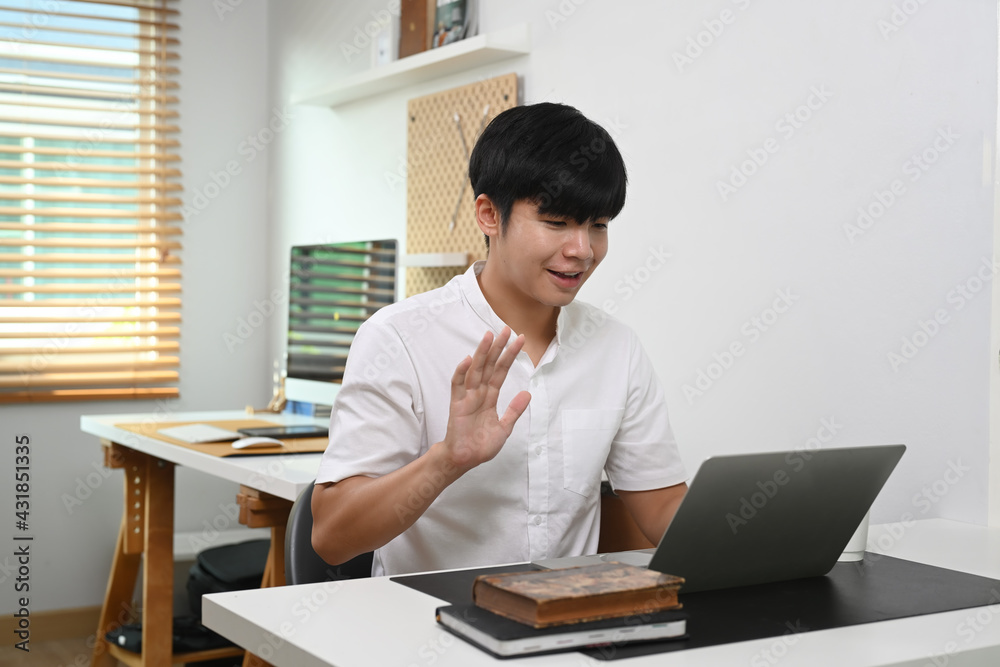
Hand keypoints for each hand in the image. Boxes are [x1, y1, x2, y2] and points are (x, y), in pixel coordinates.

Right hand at [443, 327, 530, 471]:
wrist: (464, 459)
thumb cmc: (481, 445)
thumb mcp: (504, 428)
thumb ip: (514, 411)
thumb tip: (528, 394)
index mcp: (490, 396)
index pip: (501, 371)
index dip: (510, 356)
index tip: (519, 340)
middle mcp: (479, 393)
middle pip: (489, 365)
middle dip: (498, 347)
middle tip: (506, 329)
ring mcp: (467, 397)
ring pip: (475, 370)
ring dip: (482, 353)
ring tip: (489, 336)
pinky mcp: (457, 405)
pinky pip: (458, 386)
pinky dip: (461, 372)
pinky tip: (467, 360)